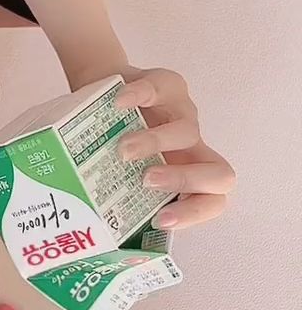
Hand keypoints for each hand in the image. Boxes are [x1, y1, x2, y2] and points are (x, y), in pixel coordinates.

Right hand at [115, 67, 235, 229]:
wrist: (103, 92)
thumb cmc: (108, 141)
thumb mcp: (115, 173)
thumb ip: (115, 197)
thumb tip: (91, 224)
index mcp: (184, 176)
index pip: (212, 202)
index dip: (193, 213)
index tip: (159, 220)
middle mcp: (191, 150)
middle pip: (220, 174)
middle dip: (185, 180)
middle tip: (147, 179)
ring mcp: (184, 115)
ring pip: (187, 132)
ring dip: (154, 143)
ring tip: (122, 149)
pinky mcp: (167, 85)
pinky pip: (160, 89)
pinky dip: (138, 96)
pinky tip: (118, 105)